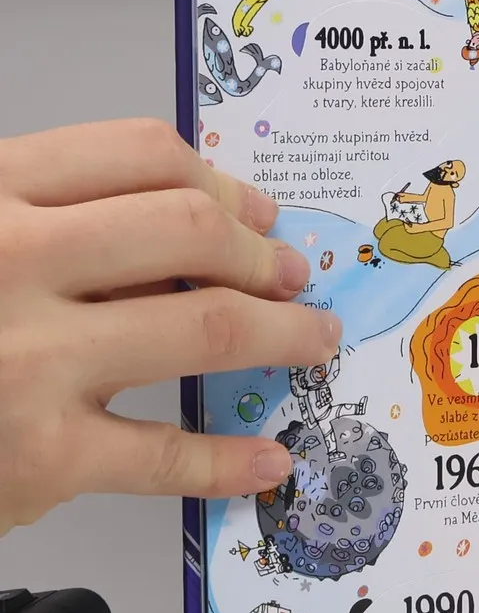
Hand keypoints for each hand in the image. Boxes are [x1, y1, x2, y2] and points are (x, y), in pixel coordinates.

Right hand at [0, 120, 341, 533]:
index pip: (139, 154)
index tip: (255, 210)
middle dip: (263, 254)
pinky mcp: (39, 454)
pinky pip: (166, 452)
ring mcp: (27, 360)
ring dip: (286, 335)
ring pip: (208, 329)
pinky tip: (266, 458)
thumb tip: (194, 236)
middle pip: (190, 232)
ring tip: (312, 343)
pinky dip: (230, 458)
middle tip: (293, 275)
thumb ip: (55, 230)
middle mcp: (9, 262)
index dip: (219, 182)